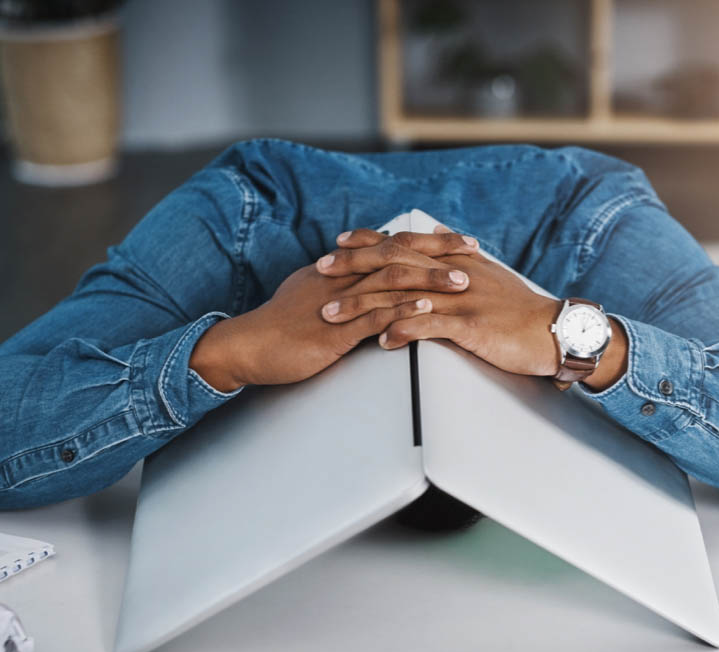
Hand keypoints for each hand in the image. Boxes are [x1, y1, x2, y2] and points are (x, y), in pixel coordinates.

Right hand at [189, 229, 477, 391]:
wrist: (246, 346)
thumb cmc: (278, 327)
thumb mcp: (311, 296)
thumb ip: (340, 287)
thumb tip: (362, 280)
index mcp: (340, 269)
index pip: (390, 245)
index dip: (426, 240)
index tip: (457, 239)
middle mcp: (342, 278)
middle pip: (398, 254)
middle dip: (439, 251)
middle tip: (473, 249)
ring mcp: (339, 303)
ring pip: (391, 283)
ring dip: (430, 281)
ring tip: (462, 282)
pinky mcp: (334, 331)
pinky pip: (373, 317)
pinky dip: (402, 311)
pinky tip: (427, 311)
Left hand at [320, 227, 560, 375]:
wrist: (556, 330)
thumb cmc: (520, 311)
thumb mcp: (489, 278)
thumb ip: (459, 262)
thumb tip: (438, 243)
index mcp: (454, 262)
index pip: (405, 244)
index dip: (369, 241)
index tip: (340, 242)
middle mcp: (454, 274)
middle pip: (394, 262)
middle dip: (354, 265)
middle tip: (321, 269)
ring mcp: (462, 300)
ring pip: (403, 295)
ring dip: (364, 304)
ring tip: (333, 314)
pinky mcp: (472, 326)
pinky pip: (431, 327)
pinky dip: (403, 332)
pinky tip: (381, 341)